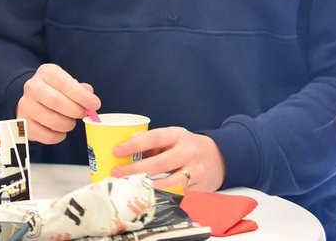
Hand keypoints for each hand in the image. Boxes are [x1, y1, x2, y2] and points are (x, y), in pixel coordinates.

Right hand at [16, 63, 99, 144]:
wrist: (33, 100)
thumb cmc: (56, 91)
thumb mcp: (67, 83)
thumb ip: (79, 88)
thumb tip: (89, 94)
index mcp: (46, 73)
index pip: (65, 83)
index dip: (82, 96)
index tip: (95, 104)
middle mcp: (32, 87)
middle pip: (57, 102)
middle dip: (76, 111)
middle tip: (83, 114)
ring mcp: (25, 106)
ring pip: (53, 121)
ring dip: (68, 124)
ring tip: (70, 122)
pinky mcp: (24, 124)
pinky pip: (47, 136)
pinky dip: (58, 136)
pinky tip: (60, 131)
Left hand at [110, 127, 224, 193]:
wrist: (219, 157)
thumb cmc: (186, 147)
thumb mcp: (172, 137)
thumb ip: (151, 143)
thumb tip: (125, 149)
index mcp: (178, 135)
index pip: (154, 138)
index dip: (134, 145)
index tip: (116, 151)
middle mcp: (188, 152)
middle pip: (160, 164)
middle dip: (135, 170)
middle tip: (116, 174)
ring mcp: (195, 171)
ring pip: (169, 183)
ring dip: (147, 188)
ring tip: (129, 188)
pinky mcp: (199, 188)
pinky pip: (177, 195)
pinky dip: (161, 198)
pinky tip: (148, 200)